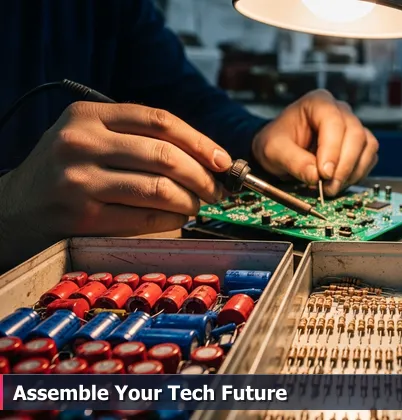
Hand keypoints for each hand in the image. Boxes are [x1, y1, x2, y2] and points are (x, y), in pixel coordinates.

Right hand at [0, 101, 230, 266]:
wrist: (15, 207)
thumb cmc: (66, 169)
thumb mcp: (89, 136)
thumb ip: (136, 136)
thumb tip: (206, 154)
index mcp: (87, 114)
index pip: (159, 120)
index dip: (200, 141)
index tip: (223, 160)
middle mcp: (80, 142)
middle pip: (165, 155)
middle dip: (202, 176)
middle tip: (216, 190)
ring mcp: (79, 180)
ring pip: (159, 188)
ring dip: (190, 200)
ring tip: (197, 205)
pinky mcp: (82, 215)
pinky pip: (145, 217)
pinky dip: (171, 219)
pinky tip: (176, 218)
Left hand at [252, 90, 378, 195]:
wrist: (281, 150)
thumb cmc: (277, 142)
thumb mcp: (274, 150)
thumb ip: (292, 161)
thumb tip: (315, 176)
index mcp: (317, 103)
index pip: (333, 121)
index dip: (332, 149)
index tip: (324, 173)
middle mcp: (339, 111)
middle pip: (355, 134)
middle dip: (344, 165)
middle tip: (329, 186)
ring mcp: (351, 126)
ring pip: (367, 146)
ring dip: (353, 171)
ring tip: (333, 187)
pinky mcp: (358, 144)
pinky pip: (369, 157)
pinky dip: (358, 173)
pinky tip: (340, 182)